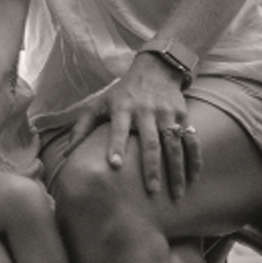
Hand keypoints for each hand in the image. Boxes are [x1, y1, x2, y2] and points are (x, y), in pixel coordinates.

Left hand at [69, 59, 199, 199]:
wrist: (156, 69)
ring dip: (176, 170)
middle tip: (151, 191)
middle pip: (150, 142)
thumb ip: (83, 128)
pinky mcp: (183, 116)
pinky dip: (194, 160)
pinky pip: (191, 141)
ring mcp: (166, 114)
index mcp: (122, 108)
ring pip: (174, 144)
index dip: (116, 146)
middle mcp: (146, 111)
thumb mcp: (99, 104)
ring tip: (176, 194)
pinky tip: (193, 179)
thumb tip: (67, 154)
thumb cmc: (123, 92)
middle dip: (151, 167)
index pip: (118, 129)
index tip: (114, 165)